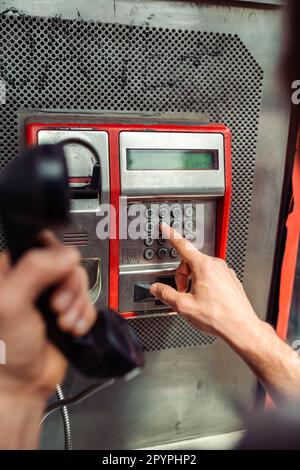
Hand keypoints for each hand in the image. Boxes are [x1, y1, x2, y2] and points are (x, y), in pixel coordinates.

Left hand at [0, 231, 95, 398]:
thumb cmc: (3, 350)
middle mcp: (33, 281)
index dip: (56, 257)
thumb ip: (35, 270)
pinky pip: (88, 303)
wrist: (21, 385)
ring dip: (76, 305)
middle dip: (68, 287)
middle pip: (67, 264)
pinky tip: (70, 328)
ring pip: (80, 283)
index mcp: (12, 270)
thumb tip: (65, 253)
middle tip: (56, 305)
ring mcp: (50, 296)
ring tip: (62, 321)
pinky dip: (83, 317)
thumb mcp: (11, 304)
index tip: (55, 276)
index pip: (43, 244)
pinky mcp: (66, 311)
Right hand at [150, 223, 259, 338]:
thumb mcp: (184, 306)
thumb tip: (157, 288)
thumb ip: (166, 294)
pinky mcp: (230, 280)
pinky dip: (205, 285)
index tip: (165, 228)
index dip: (171, 235)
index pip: (183, 245)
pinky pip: (212, 276)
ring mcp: (225, 272)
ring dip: (193, 281)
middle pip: (190, 262)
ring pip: (201, 270)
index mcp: (203, 266)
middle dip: (182, 276)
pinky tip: (206, 300)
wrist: (241, 327)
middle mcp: (216, 265)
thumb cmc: (218, 317)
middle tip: (181, 292)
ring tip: (195, 299)